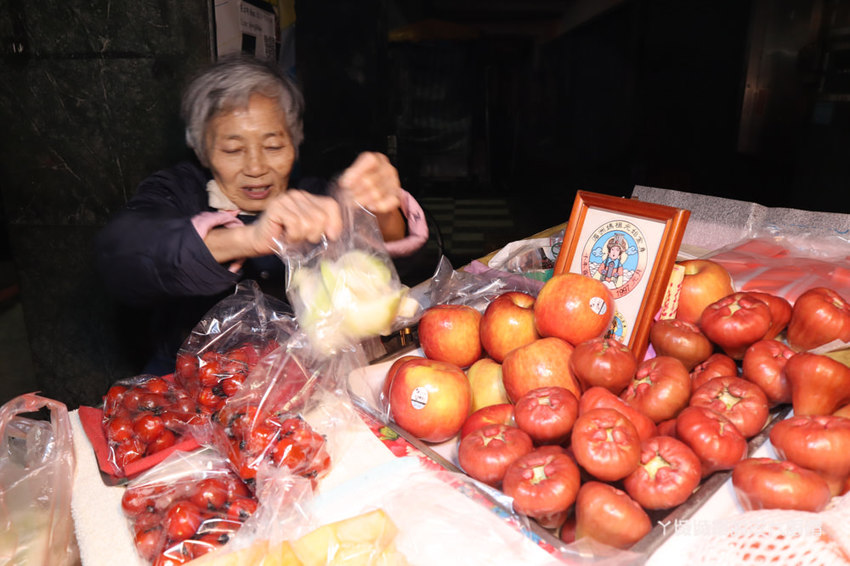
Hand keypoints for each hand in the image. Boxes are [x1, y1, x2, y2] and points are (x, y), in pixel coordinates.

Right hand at [206, 190, 343, 262]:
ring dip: (301, 237)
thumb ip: (323, 227)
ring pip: (308, 223)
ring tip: (292, 236)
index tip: (331, 236)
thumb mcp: (309, 232)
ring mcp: (286, 199)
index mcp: (308, 198)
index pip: (331, 205)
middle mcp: (298, 195)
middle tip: (302, 238)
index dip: (335, 223)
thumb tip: (335, 233)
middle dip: (314, 234)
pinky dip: (292, 237)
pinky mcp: (277, 207)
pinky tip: (285, 235)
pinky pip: (295, 225)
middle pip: (321, 217)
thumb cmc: (285, 237)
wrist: (260, 241)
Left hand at [337, 152, 401, 213]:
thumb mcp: (354, 174)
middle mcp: (388, 169)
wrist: (374, 197)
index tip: (345, 183)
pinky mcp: (397, 196)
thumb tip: (346, 182)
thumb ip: (350, 175)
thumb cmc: (362, 182)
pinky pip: (387, 203)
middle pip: (370, 180)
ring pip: (377, 194)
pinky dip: (378, 206)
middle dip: (356, 191)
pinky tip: (371, 206)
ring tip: (355, 202)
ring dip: (363, 200)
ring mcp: (394, 183)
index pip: (370, 161)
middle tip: (348, 196)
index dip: (356, 172)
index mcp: (378, 159)